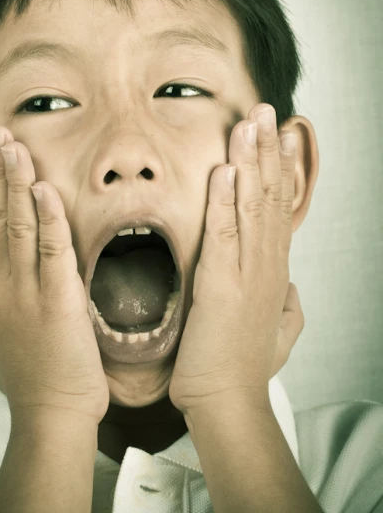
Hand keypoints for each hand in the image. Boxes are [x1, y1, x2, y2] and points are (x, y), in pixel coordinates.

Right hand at [0, 126, 109, 426]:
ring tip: (14, 147)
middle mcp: (1, 285)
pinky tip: (45, 188)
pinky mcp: (59, 299)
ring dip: (18, 181)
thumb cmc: (28, 380)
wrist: (50, 414)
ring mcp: (27, 290)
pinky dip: (49, 216)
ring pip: (20, 224)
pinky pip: (54, 248)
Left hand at [168, 104, 304, 415]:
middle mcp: (266, 265)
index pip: (280, 209)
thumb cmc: (245, 367)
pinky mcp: (219, 286)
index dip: (281, 169)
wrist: (228, 402)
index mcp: (273, 271)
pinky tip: (224, 170)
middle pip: (271, 197)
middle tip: (267, 110)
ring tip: (250, 123)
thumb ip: (288, 307)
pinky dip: (223, 201)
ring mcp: (246, 273)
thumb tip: (293, 291)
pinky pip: (223, 234)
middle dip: (268, 151)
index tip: (281, 135)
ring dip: (250, 162)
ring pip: (251, 207)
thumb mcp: (278, 332)